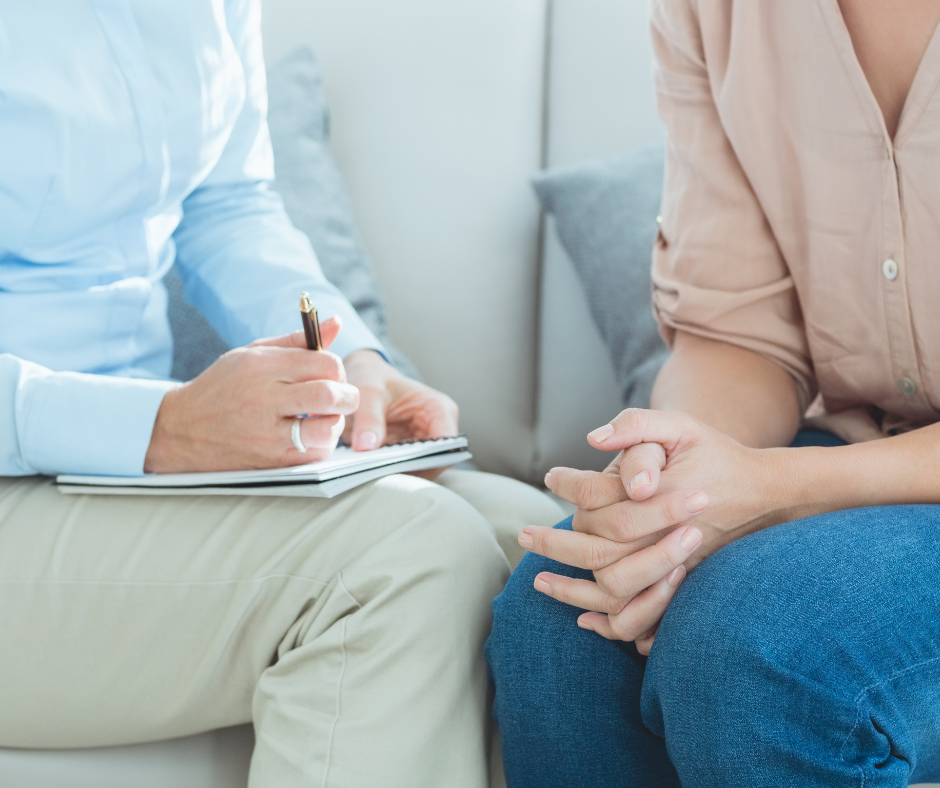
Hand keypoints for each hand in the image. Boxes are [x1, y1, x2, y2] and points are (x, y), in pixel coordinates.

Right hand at [145, 317, 358, 472]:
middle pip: (329, 395)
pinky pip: (315, 453)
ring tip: (325, 417)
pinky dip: (321, 443)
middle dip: (347, 395)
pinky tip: (309, 434)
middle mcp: (264, 398)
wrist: (180, 430)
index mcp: (261, 366)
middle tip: (342, 397)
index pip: (324, 364)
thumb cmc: (224, 387)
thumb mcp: (253, 354)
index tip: (331, 375)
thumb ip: (299, 341)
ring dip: (335, 422)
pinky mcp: (271, 461)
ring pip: (326, 428)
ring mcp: (266, 433)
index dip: (337, 369)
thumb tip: (337, 323)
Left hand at [343, 350, 459, 478]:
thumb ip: (369, 417)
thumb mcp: (368, 392)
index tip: (395, 466)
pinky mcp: (412, 457)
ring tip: (371, 474)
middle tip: (377, 474)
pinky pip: (406, 472)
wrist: (367, 382)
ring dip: (398, 474)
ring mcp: (426, 446)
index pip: (446, 445)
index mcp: (439, 410)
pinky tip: (371, 473)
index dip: (426, 459)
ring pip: (420, 473)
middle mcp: (439, 430)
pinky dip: (390, 474)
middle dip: (408, 471)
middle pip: (434, 463)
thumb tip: (366, 447)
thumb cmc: (374, 380)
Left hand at [533, 408, 780, 650]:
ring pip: (615, 590)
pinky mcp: (680, 586)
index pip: (596, 497)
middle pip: (597, 551)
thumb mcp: (680, 426)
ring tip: (539, 581)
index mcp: (658, 496)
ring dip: (572, 590)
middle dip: (553, 545)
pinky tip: (584, 618)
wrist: (760, 493)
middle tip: (523, 535)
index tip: (551, 477)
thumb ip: (637, 426)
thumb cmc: (714, 454)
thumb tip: (594, 439)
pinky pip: (641, 617)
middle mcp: (663, 537)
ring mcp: (673, 567)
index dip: (568, 486)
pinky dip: (610, 623)